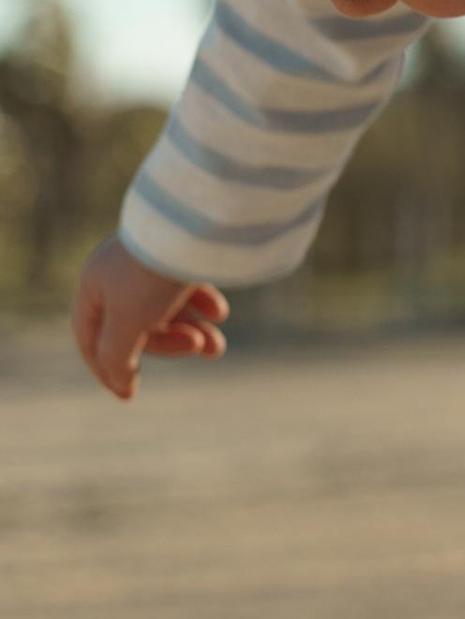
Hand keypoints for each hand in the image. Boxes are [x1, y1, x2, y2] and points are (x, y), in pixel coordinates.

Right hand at [73, 235, 230, 399]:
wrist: (194, 222)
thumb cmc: (151, 274)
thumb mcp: (128, 322)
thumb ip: (118, 357)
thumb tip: (121, 387)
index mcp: (93, 285)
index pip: (89, 337)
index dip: (106, 369)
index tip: (127, 396)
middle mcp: (118, 273)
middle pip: (135, 327)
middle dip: (169, 344)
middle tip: (202, 348)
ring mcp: (150, 263)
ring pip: (167, 311)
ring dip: (193, 332)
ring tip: (218, 345)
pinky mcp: (180, 254)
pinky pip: (187, 289)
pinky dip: (203, 305)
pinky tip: (220, 313)